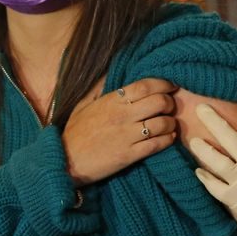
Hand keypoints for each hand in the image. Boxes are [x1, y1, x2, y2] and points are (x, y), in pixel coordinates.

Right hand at [62, 79, 177, 185]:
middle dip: (170, 103)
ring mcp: (127, 136)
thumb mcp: (82, 105)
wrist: (65, 162)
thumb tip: (109, 73)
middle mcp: (122, 116)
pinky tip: (168, 138)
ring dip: (171, 123)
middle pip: (159, 102)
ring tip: (169, 124)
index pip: (144, 86)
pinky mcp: (129, 155)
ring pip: (162, 124)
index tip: (170, 85)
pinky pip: (157, 144)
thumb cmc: (74, 133)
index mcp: (111, 101)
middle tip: (170, 106)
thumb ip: (98, 88)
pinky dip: (168, 140)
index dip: (163, 83)